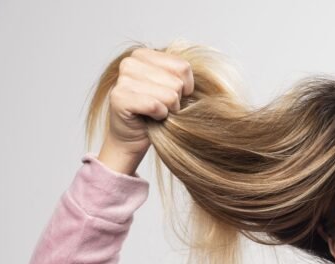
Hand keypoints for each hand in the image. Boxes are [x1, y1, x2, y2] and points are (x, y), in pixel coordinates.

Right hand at [98, 47, 194, 172]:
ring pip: (169, 95)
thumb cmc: (156, 113)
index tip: (172, 97)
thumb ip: (183, 76)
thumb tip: (215, 78)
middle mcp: (130, 62)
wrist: (133, 137)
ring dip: (167, 110)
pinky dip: (158, 116)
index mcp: (144, 55)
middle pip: (177, 82)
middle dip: (176, 101)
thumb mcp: (173, 88)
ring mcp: (122, 79)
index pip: (183, 67)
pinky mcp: (119, 97)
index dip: (186, 88)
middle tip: (162, 108)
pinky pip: (156, 105)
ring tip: (155, 113)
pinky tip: (150, 118)